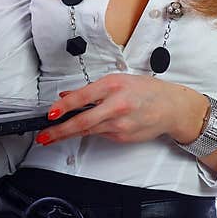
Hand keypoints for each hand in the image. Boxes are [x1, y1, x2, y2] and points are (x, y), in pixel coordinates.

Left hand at [34, 73, 202, 145]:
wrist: (172, 108)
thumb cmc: (146, 91)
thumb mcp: (118, 80)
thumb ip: (92, 90)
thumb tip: (67, 95)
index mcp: (113, 86)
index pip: (83, 97)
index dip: (64, 107)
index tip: (51, 113)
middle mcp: (116, 106)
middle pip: (83, 121)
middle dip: (59, 131)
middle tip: (44, 135)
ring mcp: (120, 125)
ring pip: (88, 131)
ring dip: (68, 134)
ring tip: (52, 136)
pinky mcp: (122, 137)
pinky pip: (101, 134)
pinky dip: (90, 131)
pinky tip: (85, 129)